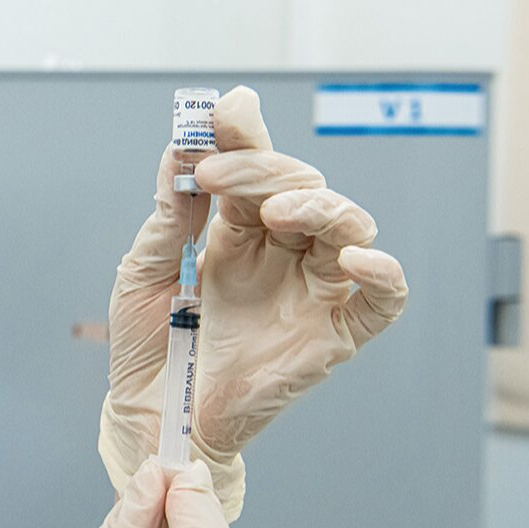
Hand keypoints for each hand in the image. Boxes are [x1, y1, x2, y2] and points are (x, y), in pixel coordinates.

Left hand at [97, 86, 408, 518]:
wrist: (153, 415)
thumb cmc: (150, 349)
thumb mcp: (145, 270)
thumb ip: (171, 212)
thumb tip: (181, 144)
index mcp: (238, 233)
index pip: (256, 167)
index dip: (246, 135)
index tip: (222, 112)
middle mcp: (281, 253)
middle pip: (301, 185)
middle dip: (262, 168)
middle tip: (214, 175)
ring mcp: (311, 291)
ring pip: (348, 225)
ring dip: (318, 205)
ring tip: (274, 210)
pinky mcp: (334, 335)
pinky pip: (381, 299)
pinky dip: (383, 272)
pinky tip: (355, 257)